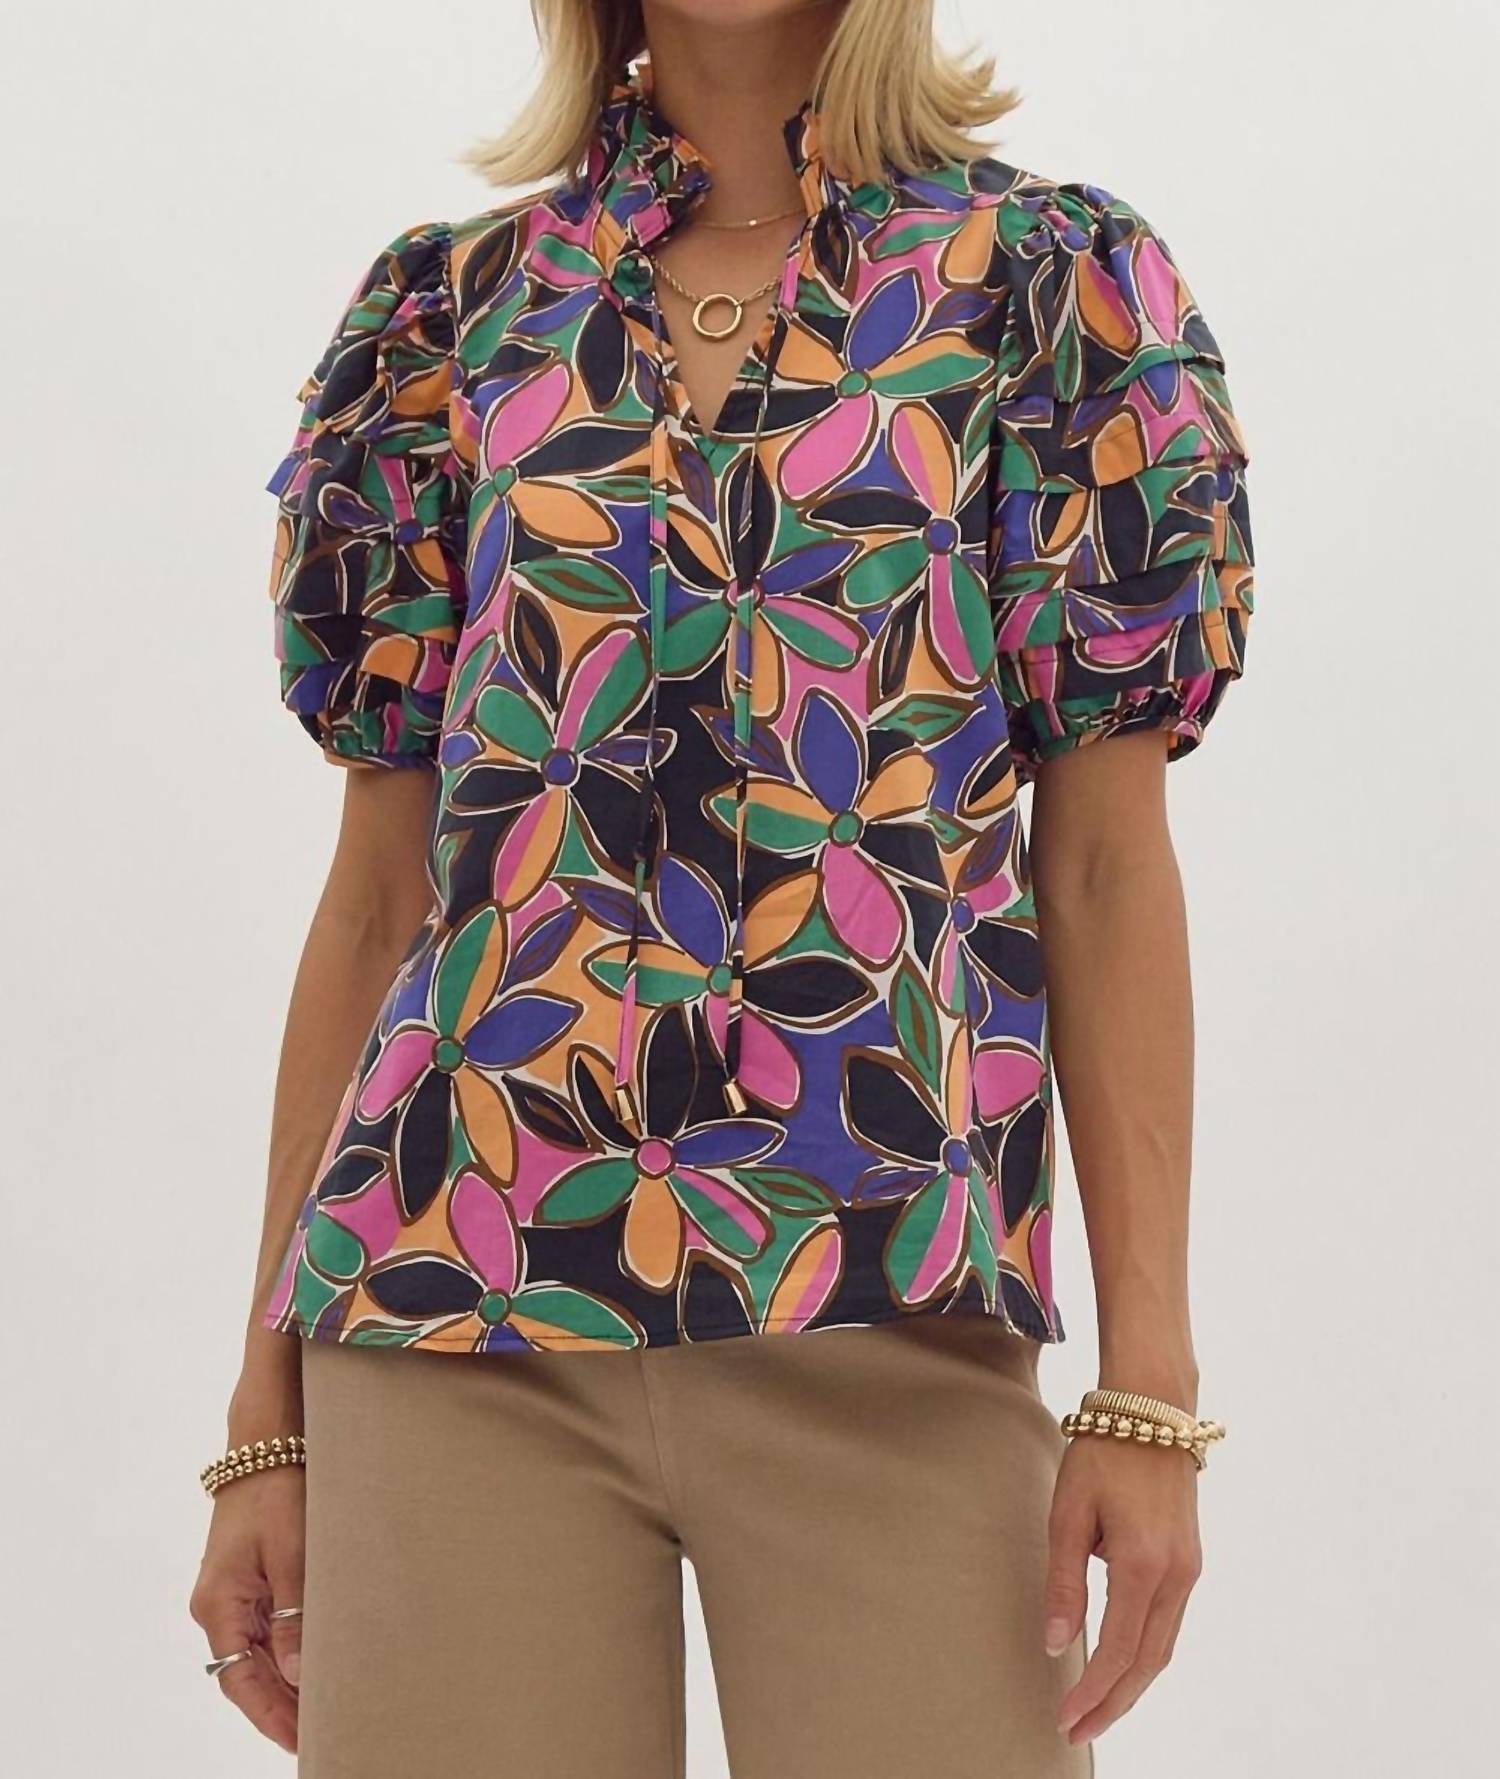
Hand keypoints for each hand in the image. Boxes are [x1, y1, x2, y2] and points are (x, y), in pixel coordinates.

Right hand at [189, 1464, 305, 1752]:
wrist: (264, 1445)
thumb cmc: (276, 1490)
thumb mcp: (289, 1552)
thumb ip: (292, 1615)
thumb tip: (295, 1673)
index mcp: (219, 1604)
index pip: (239, 1679)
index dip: (268, 1715)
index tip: (298, 1741)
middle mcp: (217, 1606)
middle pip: (245, 1674)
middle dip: (279, 1707)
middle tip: (317, 1734)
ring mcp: (230, 1595)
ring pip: (254, 1656)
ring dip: (283, 1683)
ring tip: (319, 1712)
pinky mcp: (246, 1582)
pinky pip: (261, 1631)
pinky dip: (283, 1654)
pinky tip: (309, 1669)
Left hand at [1042, 1431, 1202, 1746]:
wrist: (1153, 1407)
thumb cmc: (1104, 1450)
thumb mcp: (1069, 1511)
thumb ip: (1064, 1581)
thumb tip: (1055, 1644)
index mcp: (1142, 1563)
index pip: (1117, 1650)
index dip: (1092, 1691)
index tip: (1065, 1718)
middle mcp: (1176, 1574)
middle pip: (1148, 1662)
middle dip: (1113, 1702)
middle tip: (1078, 1730)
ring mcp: (1189, 1568)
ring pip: (1163, 1647)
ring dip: (1131, 1683)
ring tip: (1096, 1709)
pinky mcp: (1190, 1559)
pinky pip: (1169, 1623)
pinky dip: (1145, 1653)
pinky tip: (1120, 1664)